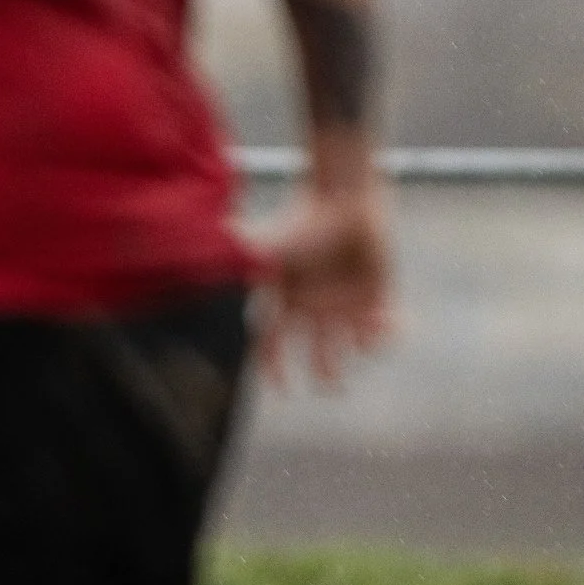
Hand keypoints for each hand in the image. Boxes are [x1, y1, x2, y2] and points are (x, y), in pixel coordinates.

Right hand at [256, 179, 391, 389]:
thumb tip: (196, 271)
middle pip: (317, 351)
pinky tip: (386, 327)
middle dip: (324, 372)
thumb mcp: (264, 248)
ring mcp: (348, 301)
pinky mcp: (378, 292)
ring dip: (358, 351)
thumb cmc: (301, 221)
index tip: (282, 388)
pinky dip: (387, 333)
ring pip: (352, 343)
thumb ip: (235, 264)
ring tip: (362, 345)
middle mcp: (315, 307)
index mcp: (286, 301)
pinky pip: (384, 324)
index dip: (274, 367)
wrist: (342, 197)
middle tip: (330, 386)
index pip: (274, 343)